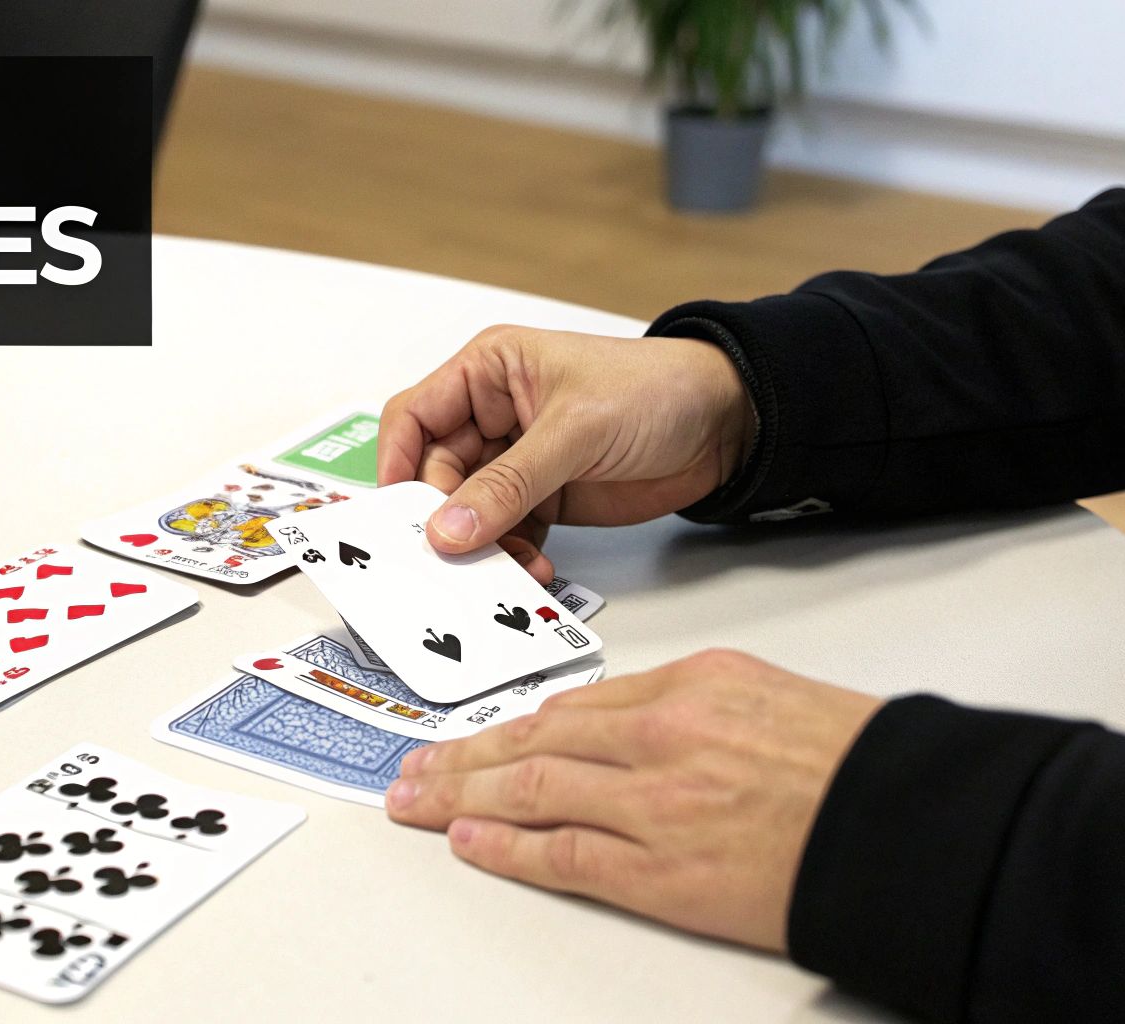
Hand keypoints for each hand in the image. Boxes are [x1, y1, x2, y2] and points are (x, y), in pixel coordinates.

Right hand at [378, 324, 755, 581]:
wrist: (728, 422)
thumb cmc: (657, 388)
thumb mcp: (575, 429)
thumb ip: (510, 483)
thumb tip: (449, 527)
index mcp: (488, 371)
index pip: (414, 417)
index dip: (396, 463)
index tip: (398, 513)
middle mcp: (494, 415)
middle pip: (436, 475)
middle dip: (444, 517)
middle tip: (453, 556)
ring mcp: (519, 461)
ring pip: (470, 512)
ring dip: (482, 544)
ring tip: (505, 567)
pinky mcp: (546, 499)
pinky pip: (508, 534)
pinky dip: (512, 556)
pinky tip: (531, 570)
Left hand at [384, 649, 881, 952]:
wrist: (911, 824)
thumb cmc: (857, 766)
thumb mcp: (772, 699)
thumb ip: (695, 708)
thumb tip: (634, 730)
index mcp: (694, 682)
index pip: (577, 703)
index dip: (513, 722)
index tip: (479, 733)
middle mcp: (663, 733)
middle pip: (536, 740)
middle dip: (465, 756)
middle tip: (413, 766)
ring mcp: (656, 800)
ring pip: (533, 789)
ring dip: (462, 796)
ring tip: (417, 801)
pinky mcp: (662, 869)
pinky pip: (563, 853)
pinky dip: (507, 847)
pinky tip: (468, 841)